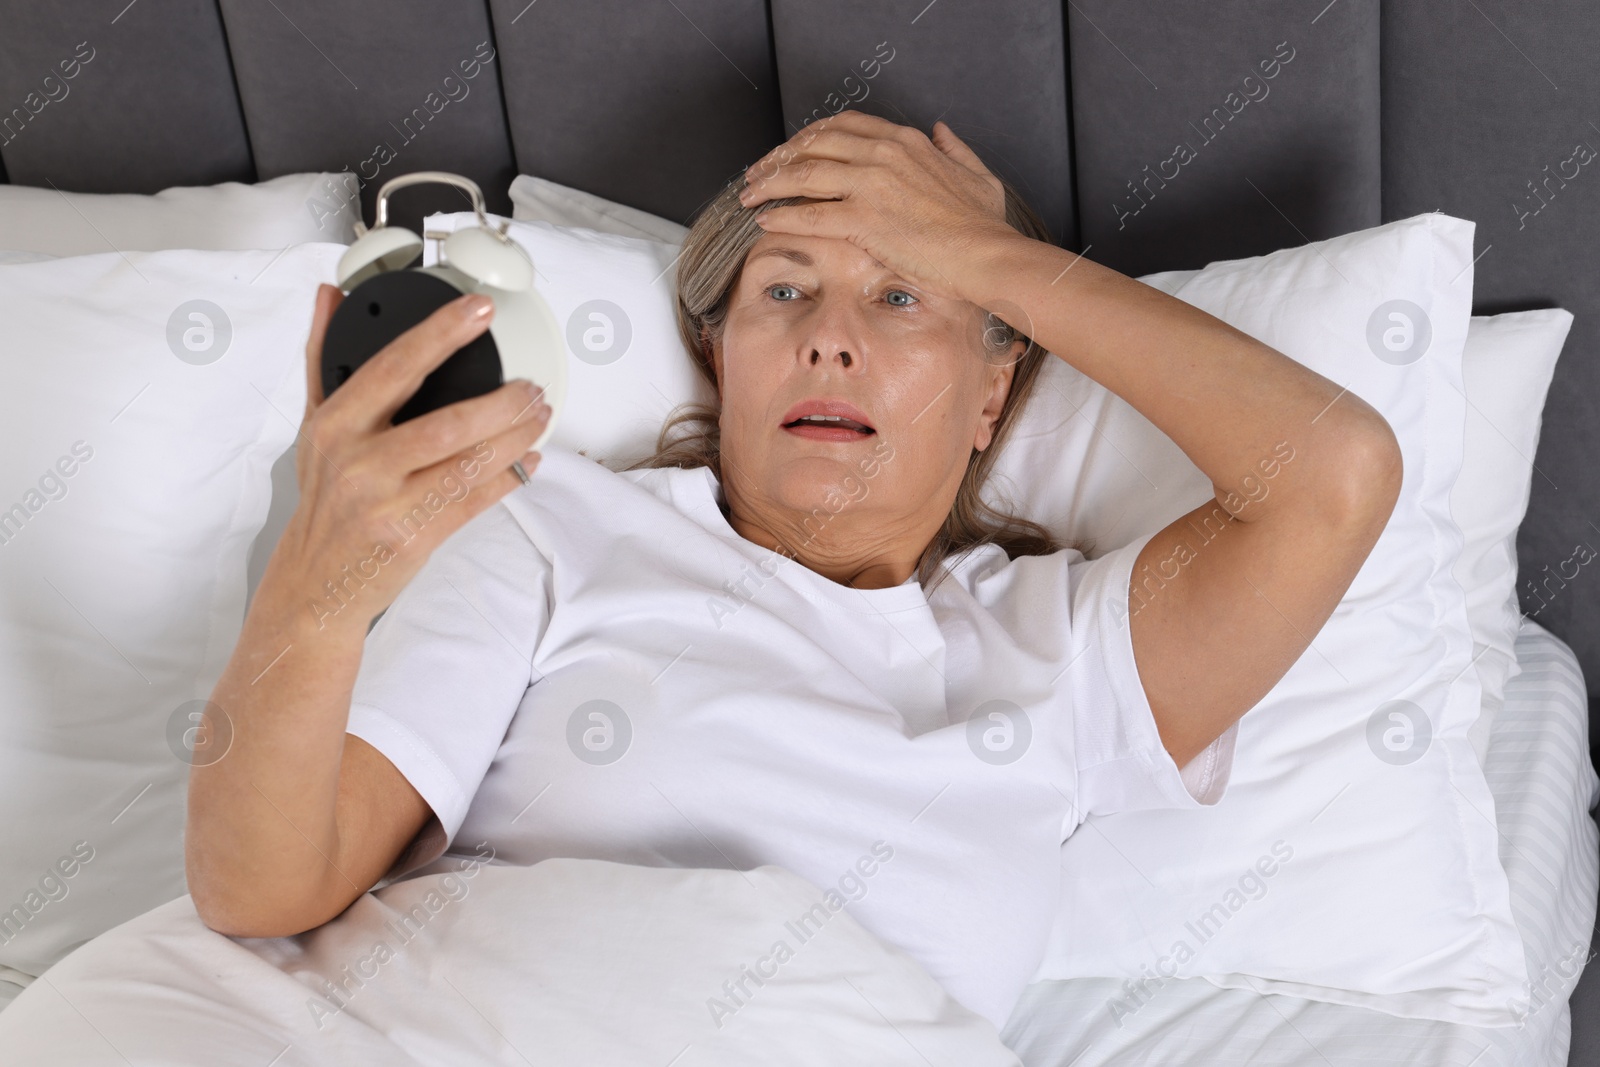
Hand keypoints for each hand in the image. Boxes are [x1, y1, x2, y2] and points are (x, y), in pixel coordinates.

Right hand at [260, 283, 551, 633]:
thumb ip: (325, 358)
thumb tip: (331, 298)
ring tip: (539, 416)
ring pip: (468, 462)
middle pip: (447, 422)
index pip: (395, 367)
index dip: (440, 335)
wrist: (316, 581)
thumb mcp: (315, 426)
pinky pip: (474, 500)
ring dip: (515, 436)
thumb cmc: (325, 500)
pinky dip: (509, 477)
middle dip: (502, 402)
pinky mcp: (414, 537)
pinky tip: (530, 459)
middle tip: (532, 386)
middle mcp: (360, 462)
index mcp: (337, 425)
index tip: (478, 310)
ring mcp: (388, 502)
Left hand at [738, 110, 1016, 302]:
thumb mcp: (977, 173)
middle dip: (779, 157)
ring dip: (769, 185)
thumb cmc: (983, 223)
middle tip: (758, 173)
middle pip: (813, 144)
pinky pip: (810, 214)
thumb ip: (955, 147)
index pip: (841, 125)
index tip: (791, 150)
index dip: (808, 136)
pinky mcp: (864, 219)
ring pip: (804, 175)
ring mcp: (871, 185)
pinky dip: (783, 216)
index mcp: (905, 140)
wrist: (986, 254)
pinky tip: (766, 221)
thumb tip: (941, 129)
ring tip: (750, 196)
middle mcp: (883, 154)